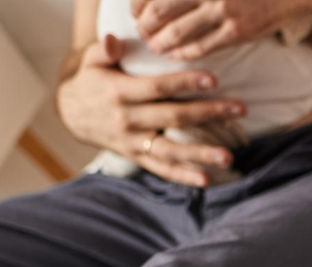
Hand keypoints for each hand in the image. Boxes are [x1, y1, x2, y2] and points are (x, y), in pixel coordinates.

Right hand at [56, 37, 240, 186]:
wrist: (71, 113)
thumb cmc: (92, 80)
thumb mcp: (91, 61)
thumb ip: (103, 49)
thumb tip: (113, 40)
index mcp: (118, 93)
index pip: (157, 88)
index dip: (185, 83)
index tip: (214, 79)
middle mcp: (127, 120)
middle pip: (173, 117)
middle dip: (209, 113)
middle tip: (240, 109)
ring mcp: (132, 142)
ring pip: (170, 150)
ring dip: (200, 154)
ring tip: (228, 157)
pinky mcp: (136, 157)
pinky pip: (161, 169)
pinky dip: (182, 176)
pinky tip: (206, 181)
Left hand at [134, 0, 307, 59]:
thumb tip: (160, 1)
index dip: (139, 3)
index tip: (134, 12)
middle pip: (161, 10)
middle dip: (146, 25)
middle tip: (142, 33)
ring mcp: (223, 11)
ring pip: (179, 31)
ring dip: (162, 42)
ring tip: (155, 47)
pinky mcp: (237, 32)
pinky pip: (203, 46)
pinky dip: (185, 53)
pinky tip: (176, 55)